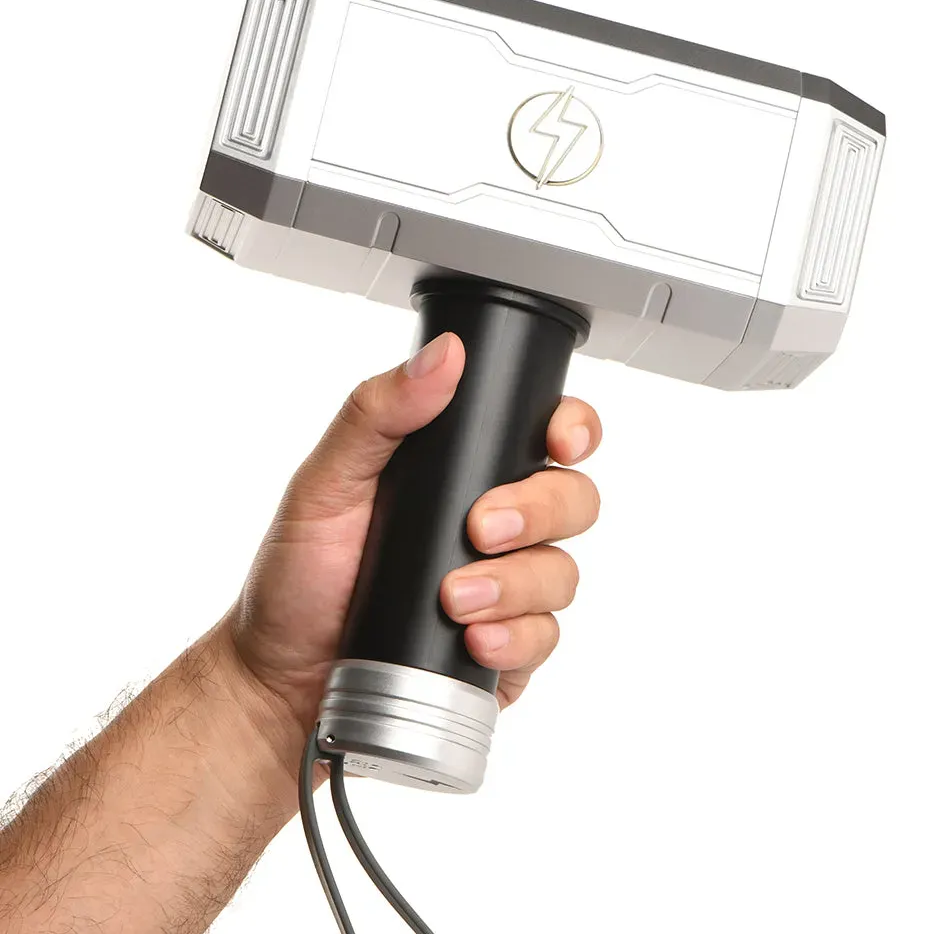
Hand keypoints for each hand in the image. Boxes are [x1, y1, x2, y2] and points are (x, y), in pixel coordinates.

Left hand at [225, 332, 601, 737]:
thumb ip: (379, 413)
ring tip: (456, 599)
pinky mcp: (507, 649)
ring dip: (517, 583)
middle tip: (479, 529)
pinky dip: (517, 638)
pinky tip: (476, 640)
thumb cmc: (299, 578)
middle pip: (573, 500)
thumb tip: (443, 354)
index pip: (544, 435)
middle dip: (538, 511)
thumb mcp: (326, 484)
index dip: (571, 429)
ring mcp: (506, 589)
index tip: (557, 441)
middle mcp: (496, 527)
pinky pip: (544, 638)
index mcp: (461, 474)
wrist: (282, 679)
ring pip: (562, 572)